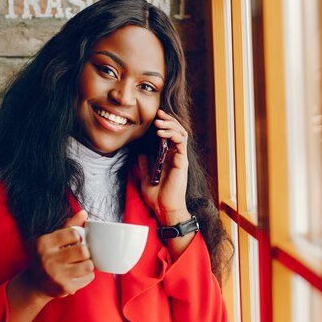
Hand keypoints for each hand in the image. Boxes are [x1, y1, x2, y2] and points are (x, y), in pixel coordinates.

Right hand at [24, 210, 94, 298]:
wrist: (34, 284)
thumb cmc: (46, 256)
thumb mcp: (52, 239)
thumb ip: (68, 226)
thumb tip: (84, 212)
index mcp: (44, 243)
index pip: (74, 234)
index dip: (78, 238)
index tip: (75, 242)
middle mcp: (47, 259)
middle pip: (83, 251)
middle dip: (86, 253)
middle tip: (81, 255)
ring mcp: (55, 275)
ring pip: (88, 265)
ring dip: (88, 264)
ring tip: (81, 264)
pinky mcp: (64, 287)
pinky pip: (88, 278)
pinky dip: (88, 275)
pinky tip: (79, 274)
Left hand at [139, 109, 189, 225]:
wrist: (164, 208)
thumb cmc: (157, 196)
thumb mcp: (146, 177)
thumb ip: (145, 164)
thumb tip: (140, 154)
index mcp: (170, 158)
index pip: (170, 135)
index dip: (165, 124)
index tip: (155, 116)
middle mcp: (177, 156)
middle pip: (178, 131)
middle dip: (169, 120)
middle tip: (159, 113)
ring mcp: (180, 158)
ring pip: (181, 134)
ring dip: (170, 124)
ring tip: (159, 121)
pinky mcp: (182, 162)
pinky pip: (181, 143)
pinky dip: (172, 134)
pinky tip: (161, 132)